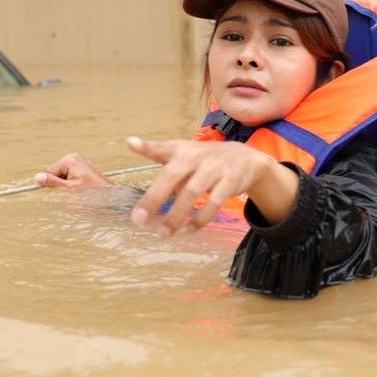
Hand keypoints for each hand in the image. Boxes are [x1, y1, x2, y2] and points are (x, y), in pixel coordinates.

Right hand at [35, 153, 113, 189]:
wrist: (111, 199)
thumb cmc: (91, 194)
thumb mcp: (68, 190)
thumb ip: (52, 183)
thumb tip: (37, 177)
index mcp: (70, 160)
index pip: (50, 172)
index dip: (53, 184)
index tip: (62, 192)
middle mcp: (76, 158)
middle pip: (57, 173)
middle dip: (61, 184)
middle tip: (72, 193)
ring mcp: (81, 162)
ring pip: (64, 176)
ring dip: (68, 186)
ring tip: (79, 192)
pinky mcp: (85, 169)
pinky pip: (73, 177)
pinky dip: (74, 185)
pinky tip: (82, 191)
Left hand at [126, 136, 298, 236]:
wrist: (246, 158)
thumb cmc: (205, 160)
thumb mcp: (184, 155)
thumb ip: (159, 158)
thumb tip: (135, 160)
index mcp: (181, 150)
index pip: (162, 147)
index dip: (147, 146)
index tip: (131, 143)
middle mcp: (196, 156)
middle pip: (172, 175)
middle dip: (154, 198)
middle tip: (139, 220)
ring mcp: (214, 168)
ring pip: (192, 192)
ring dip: (176, 215)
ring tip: (163, 234)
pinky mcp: (230, 181)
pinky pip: (214, 203)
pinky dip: (200, 218)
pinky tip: (189, 230)